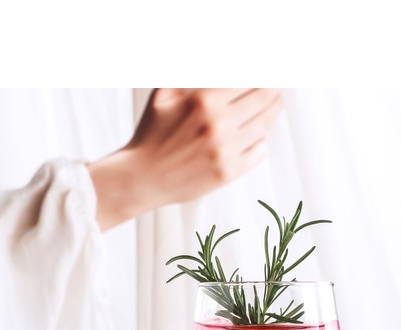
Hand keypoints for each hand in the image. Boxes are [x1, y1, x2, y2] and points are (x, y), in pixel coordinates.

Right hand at [88, 88, 281, 229]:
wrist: (143, 178)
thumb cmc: (152, 135)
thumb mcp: (164, 93)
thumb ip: (189, 75)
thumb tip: (213, 63)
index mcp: (203, 100)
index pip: (248, 77)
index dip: (260, 74)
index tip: (265, 74)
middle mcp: (218, 123)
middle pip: (264, 98)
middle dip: (273, 89)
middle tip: (275, 88)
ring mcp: (225, 150)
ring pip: (265, 124)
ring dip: (272, 112)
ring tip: (274, 106)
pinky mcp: (229, 172)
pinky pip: (260, 151)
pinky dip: (261, 142)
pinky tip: (257, 137)